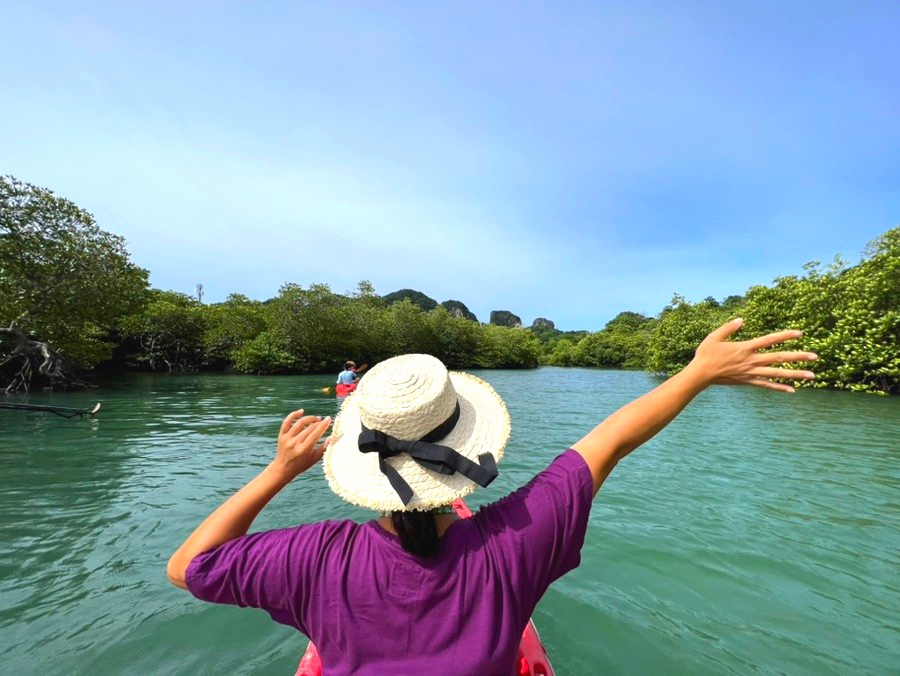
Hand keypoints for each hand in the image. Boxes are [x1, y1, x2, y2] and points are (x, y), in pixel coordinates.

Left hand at [270, 409, 332, 480]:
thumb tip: (332, 437)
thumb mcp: (314, 460)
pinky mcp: (281, 435)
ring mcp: (287, 438)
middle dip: (319, 423)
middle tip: (325, 421)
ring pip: (300, 423)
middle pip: (309, 428)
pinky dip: (293, 415)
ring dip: (310, 419)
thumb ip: (324, 448)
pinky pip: (287, 422)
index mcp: (304, 450)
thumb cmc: (301, 465)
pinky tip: (301, 411)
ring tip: (317, 418)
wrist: (283, 468)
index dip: (323, 425)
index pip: (316, 434)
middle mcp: (295, 443)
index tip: (329, 419)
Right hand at [686, 318, 817, 391]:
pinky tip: (792, 390)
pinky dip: (780, 388)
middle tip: (816, 356)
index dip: (785, 335)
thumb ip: (729, 327)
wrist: (700, 375)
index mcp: (745, 347)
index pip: (769, 340)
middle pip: (779, 358)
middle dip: (799, 357)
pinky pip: (767, 385)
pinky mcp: (748, 382)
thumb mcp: (714, 336)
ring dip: (796, 374)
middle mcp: (751, 360)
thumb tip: (742, 320)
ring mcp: (751, 372)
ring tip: (812, 375)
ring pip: (777, 373)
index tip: (800, 333)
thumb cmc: (706, 354)